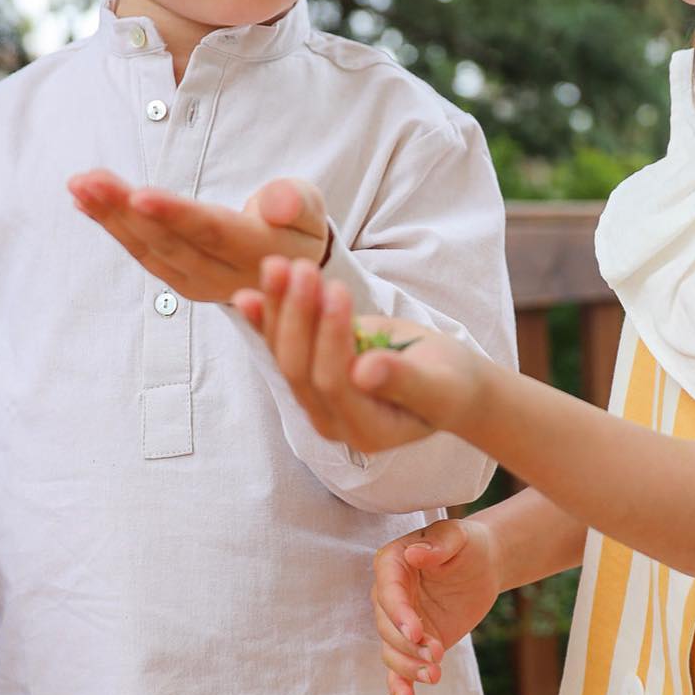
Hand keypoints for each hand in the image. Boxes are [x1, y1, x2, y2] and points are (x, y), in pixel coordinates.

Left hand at [68, 170, 327, 301]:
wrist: (296, 276)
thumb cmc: (299, 227)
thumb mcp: (311, 209)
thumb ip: (296, 202)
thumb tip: (276, 202)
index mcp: (259, 253)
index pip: (212, 232)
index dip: (175, 215)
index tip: (138, 194)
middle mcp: (224, 277)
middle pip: (170, 242)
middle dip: (125, 210)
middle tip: (89, 180)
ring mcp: (199, 285)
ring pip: (150, 251)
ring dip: (111, 218)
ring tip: (80, 185)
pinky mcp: (181, 283)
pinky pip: (144, 255)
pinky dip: (113, 228)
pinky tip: (86, 203)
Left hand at [232, 256, 486, 451]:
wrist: (445, 383)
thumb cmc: (450, 382)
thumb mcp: (440, 383)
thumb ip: (405, 381)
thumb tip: (365, 370)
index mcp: (367, 430)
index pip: (335, 383)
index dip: (332, 337)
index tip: (338, 289)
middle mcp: (332, 421)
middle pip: (300, 369)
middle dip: (299, 315)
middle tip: (304, 268)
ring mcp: (316, 401)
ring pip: (284, 355)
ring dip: (277, 309)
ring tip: (276, 265)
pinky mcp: (307, 376)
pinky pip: (279, 348)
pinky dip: (263, 321)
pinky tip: (244, 297)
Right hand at [373, 516, 502, 694]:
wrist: (483, 565)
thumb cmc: (467, 544)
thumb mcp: (457, 535)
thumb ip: (438, 544)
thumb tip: (414, 553)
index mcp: (392, 563)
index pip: (388, 591)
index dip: (399, 613)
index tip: (416, 632)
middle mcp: (389, 594)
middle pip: (386, 625)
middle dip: (408, 644)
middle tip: (436, 653)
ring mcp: (399, 622)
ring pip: (391, 650)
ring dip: (408, 666)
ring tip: (435, 674)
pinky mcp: (412, 643)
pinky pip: (398, 666)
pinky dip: (399, 683)